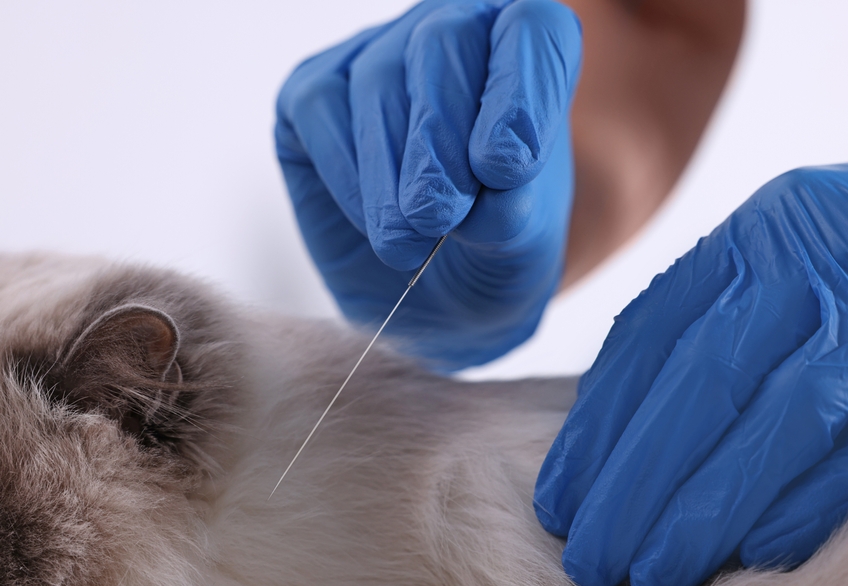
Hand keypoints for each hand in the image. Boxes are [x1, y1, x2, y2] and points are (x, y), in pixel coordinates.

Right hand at [275, 0, 581, 369]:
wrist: (432, 295)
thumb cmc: (490, 251)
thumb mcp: (522, 242)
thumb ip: (515, 204)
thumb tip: (489, 168)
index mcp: (523, 55)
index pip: (535, 29)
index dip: (522, 88)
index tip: (505, 168)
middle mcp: (451, 36)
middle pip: (443, 41)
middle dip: (440, 135)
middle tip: (438, 215)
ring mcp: (378, 56)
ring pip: (378, 81)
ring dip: (390, 172)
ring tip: (407, 242)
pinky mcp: (313, 93)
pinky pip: (320, 107)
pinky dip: (345, 172)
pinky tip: (370, 220)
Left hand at [533, 149, 847, 585]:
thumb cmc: (843, 261)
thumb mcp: (761, 260)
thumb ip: (690, 325)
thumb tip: (604, 433)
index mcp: (758, 236)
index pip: (654, 337)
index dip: (599, 427)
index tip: (559, 502)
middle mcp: (821, 266)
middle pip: (708, 381)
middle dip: (638, 482)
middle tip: (590, 557)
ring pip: (786, 422)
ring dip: (713, 509)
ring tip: (654, 572)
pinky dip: (810, 506)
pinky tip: (755, 555)